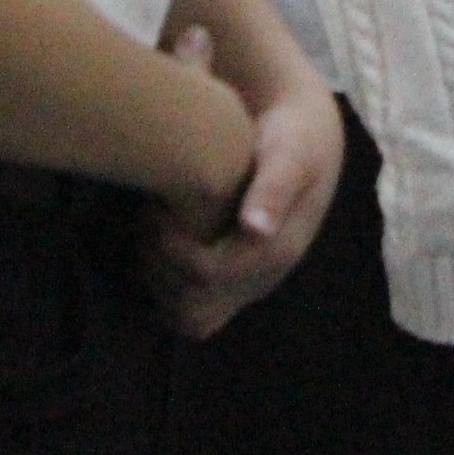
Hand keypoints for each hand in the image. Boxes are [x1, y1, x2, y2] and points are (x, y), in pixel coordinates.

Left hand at [145, 69, 344, 338]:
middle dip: (160, 270)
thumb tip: (257, 227)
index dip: (169, 249)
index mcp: (277, 251)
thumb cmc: (293, 137)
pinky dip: (167, 290)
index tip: (154, 210)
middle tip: (148, 224)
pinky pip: (191, 311)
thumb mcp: (291, 153)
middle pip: (193, 308)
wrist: (306, 140)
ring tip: (150, 235)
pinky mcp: (234, 280)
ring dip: (160, 283)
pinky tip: (159, 248)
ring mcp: (248, 283)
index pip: (206, 275)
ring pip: (189, 317)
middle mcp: (263, 278)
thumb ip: (275, 187)